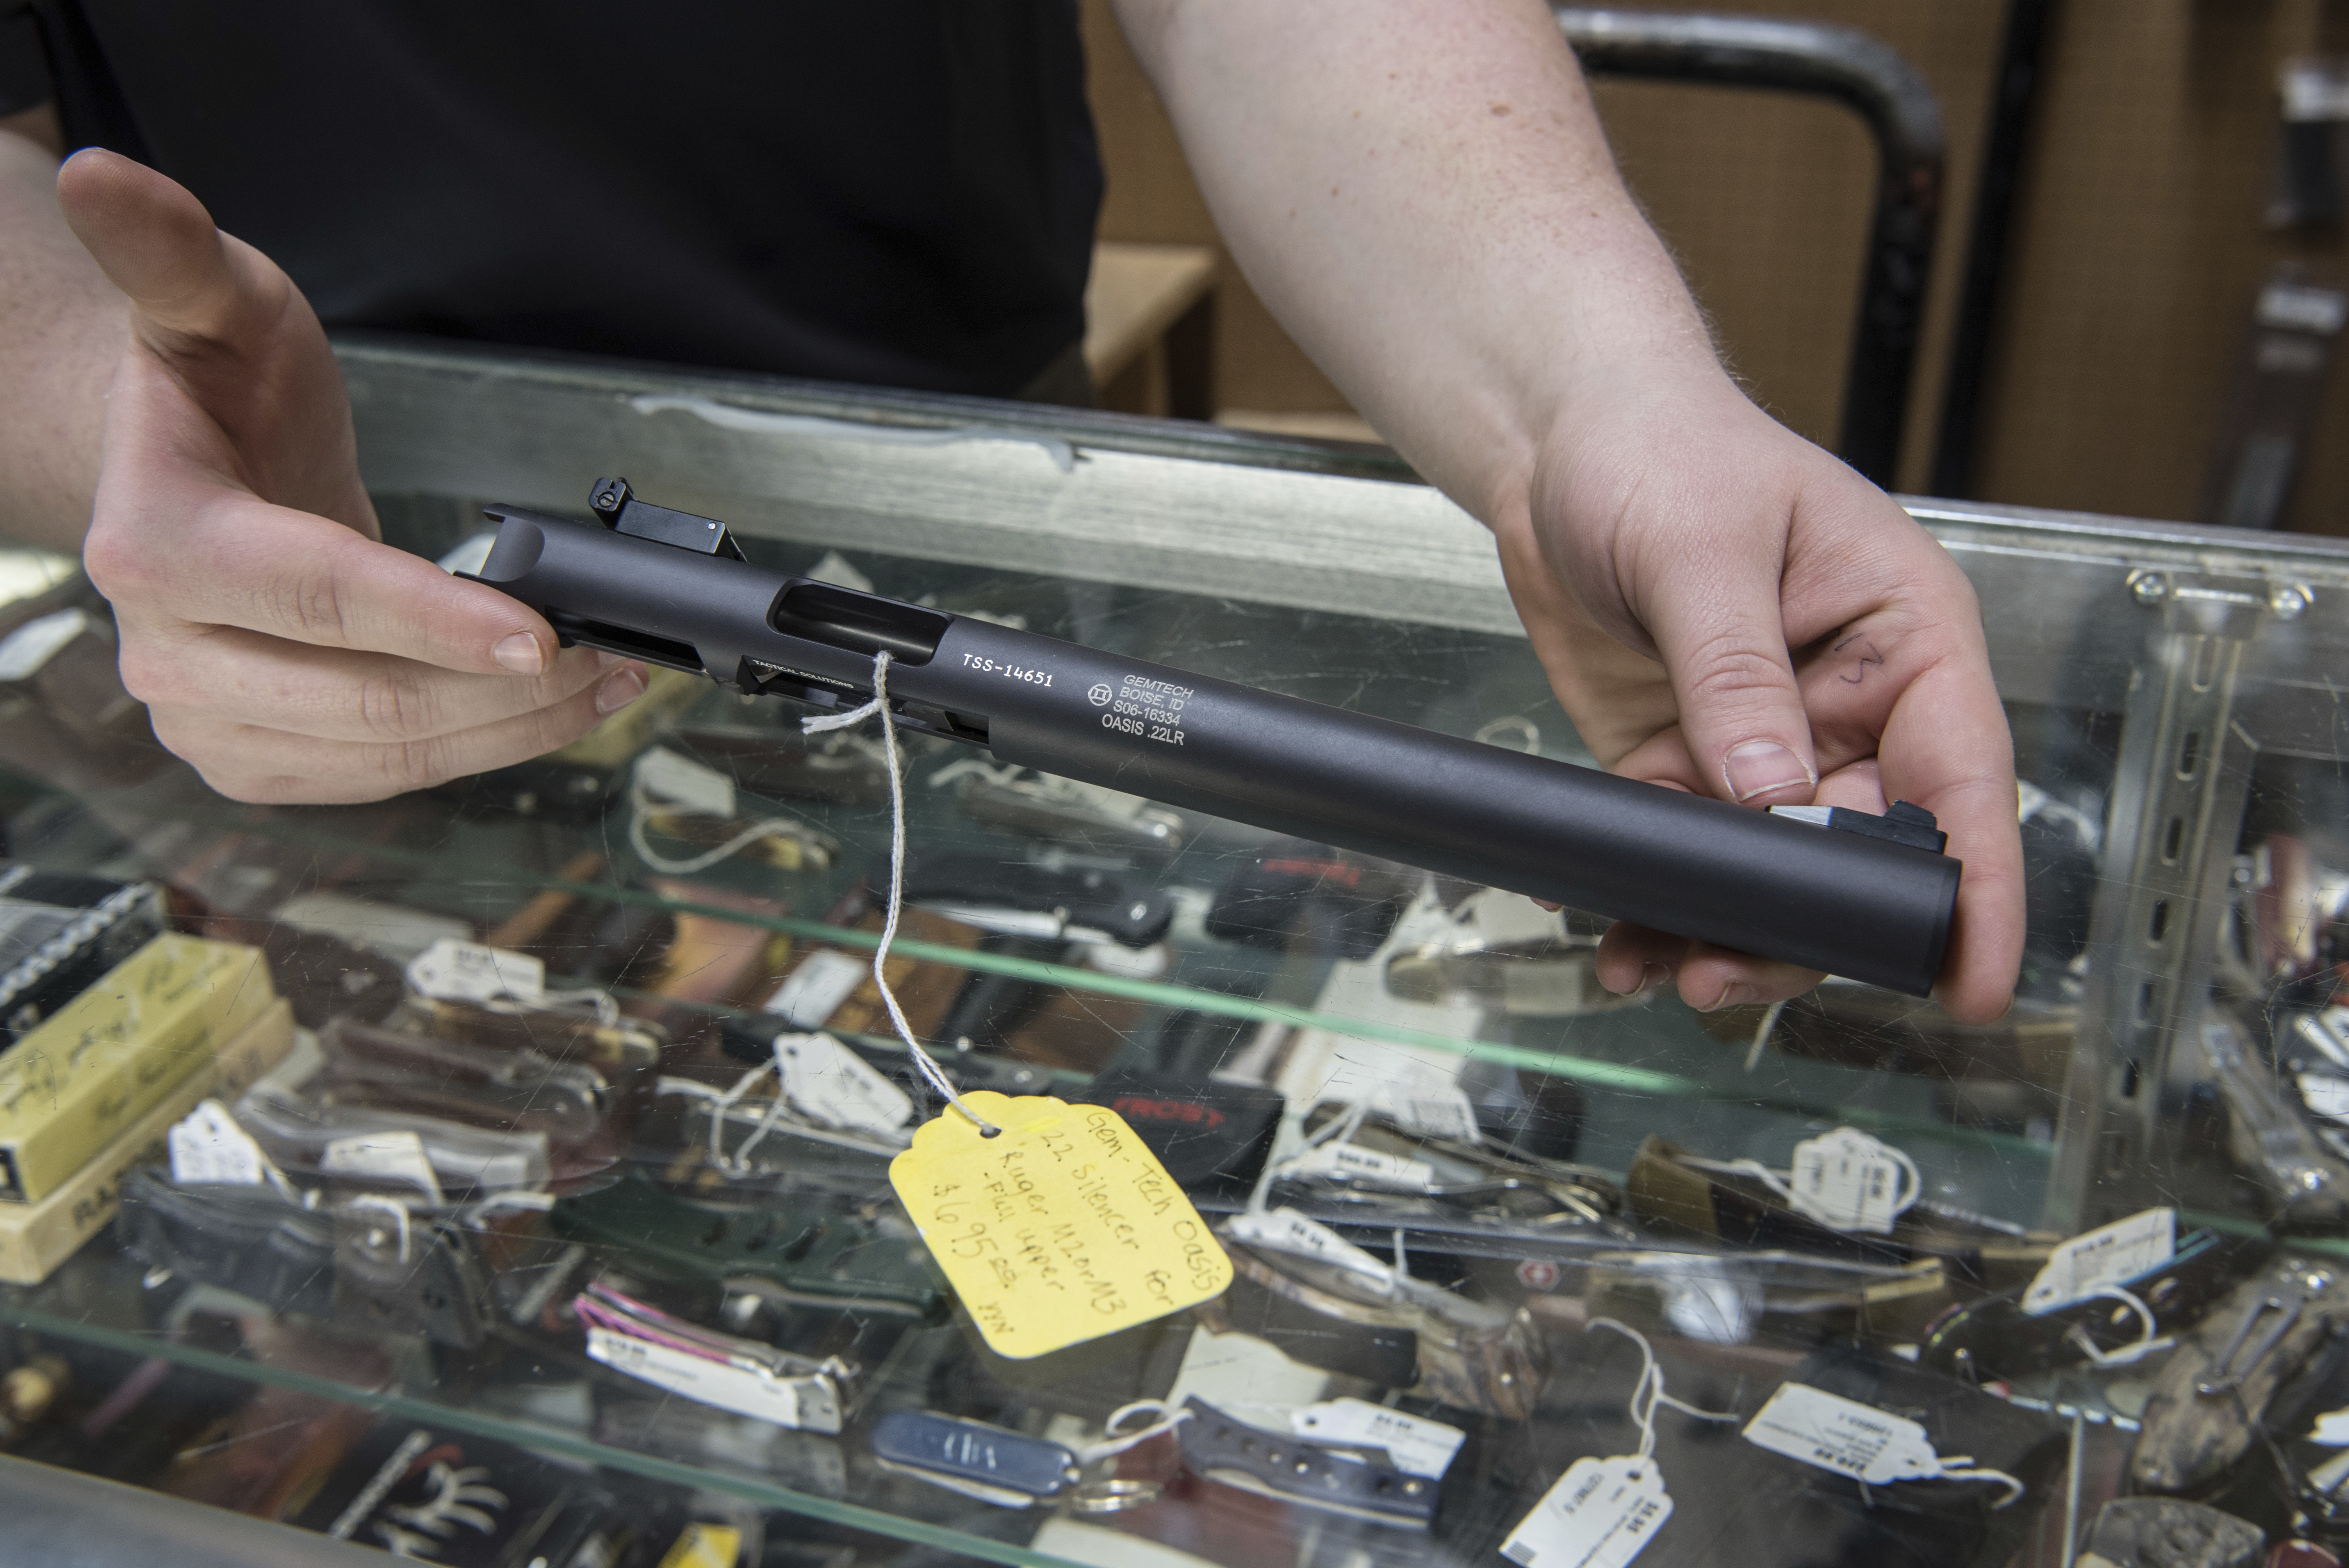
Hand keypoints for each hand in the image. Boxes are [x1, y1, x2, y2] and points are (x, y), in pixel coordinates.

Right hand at [56, 150, 644, 804]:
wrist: (193, 470)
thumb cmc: (217, 391)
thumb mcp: (211, 305)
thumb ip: (175, 253)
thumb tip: (114, 179)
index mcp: (157, 547)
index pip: (320, 598)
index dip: (436, 621)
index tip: (541, 632)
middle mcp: (171, 655)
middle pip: (369, 696)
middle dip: (508, 686)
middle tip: (610, 651)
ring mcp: (210, 722)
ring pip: (391, 752)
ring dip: (514, 726)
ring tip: (607, 680)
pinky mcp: (259, 761)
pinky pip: (385, 777)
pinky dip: (477, 748)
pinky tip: (546, 708)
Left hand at [1495, 366, 2023, 1023]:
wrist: (1559, 441)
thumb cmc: (1660, 448)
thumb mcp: (1699, 550)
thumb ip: (1736, 675)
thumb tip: (1772, 795)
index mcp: (1905, 636)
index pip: (1964, 778)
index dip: (1974, 888)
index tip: (1970, 983)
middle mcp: (1851, 704)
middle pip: (1862, 854)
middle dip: (1806, 927)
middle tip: (1728, 972)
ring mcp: (1766, 742)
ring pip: (1775, 872)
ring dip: (1722, 927)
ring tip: (1655, 963)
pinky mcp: (1686, 762)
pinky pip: (1689, 852)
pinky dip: (1657, 897)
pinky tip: (1614, 930)